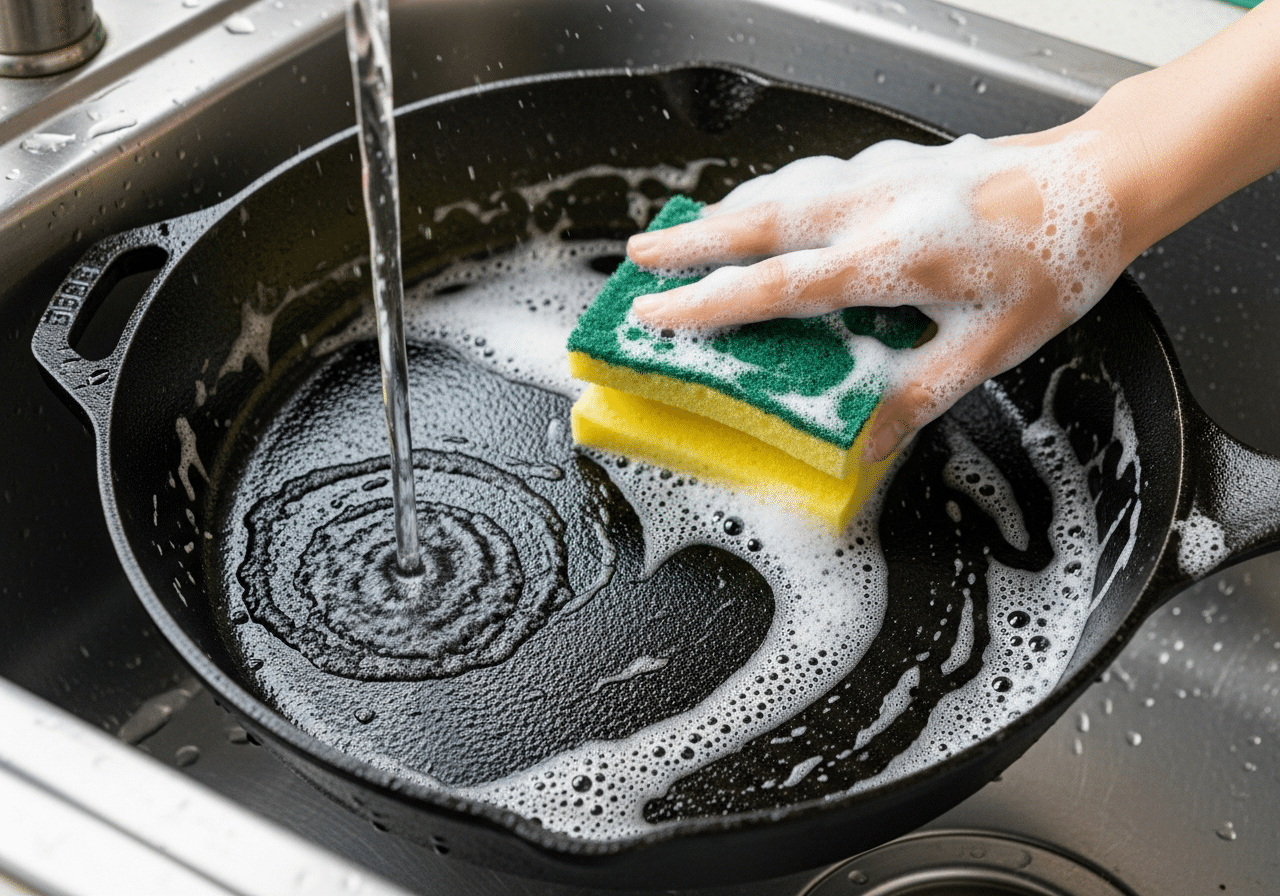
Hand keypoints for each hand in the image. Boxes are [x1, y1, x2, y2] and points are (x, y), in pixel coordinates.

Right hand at [628, 133, 1125, 461]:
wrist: (1104, 177)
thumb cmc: (1057, 258)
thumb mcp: (989, 349)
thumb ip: (917, 394)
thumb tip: (867, 445)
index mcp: (889, 260)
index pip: (774, 286)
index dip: (706, 304)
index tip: (655, 315)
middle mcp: (872, 209)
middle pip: (757, 222)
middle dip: (688, 242)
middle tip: (638, 258)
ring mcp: (881, 178)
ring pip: (780, 190)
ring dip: (726, 212)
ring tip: (685, 233)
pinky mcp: (895, 163)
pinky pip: (814, 175)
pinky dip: (774, 193)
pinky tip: (769, 205)